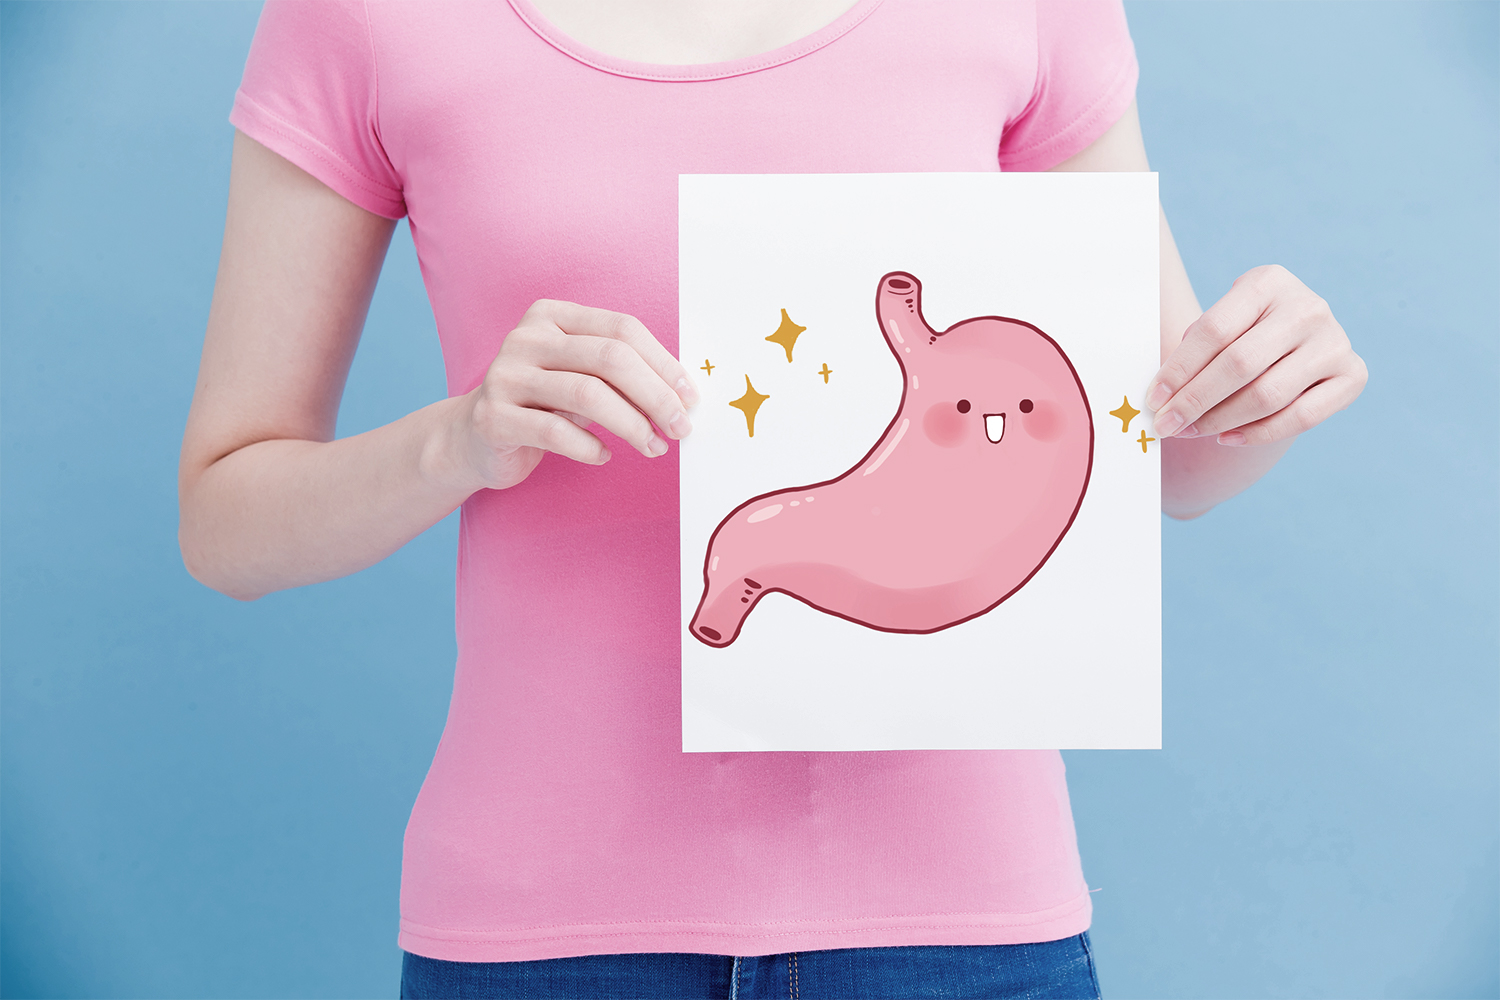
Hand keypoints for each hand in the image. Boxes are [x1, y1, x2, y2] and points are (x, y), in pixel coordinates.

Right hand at [453, 299, 698, 489]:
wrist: (473, 438)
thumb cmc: (542, 404)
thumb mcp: (581, 379)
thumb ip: (622, 378)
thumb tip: (681, 396)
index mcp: (552, 315)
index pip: (622, 329)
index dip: (663, 363)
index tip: (690, 398)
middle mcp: (526, 338)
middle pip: (610, 358)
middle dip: (655, 396)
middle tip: (680, 428)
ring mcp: (505, 375)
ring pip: (586, 394)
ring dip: (631, 425)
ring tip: (654, 447)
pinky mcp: (493, 417)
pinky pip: (555, 432)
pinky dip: (589, 447)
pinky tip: (604, 455)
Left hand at [1146, 265, 1366, 446]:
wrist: (1294, 340)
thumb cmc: (1243, 332)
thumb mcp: (1223, 320)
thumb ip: (1197, 344)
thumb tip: (1162, 394)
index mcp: (1269, 282)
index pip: (1214, 330)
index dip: (1179, 369)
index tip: (1154, 398)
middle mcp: (1308, 307)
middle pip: (1239, 364)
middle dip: (1195, 401)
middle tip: (1166, 425)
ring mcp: (1335, 341)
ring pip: (1268, 395)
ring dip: (1221, 420)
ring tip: (1191, 431)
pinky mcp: (1353, 374)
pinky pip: (1301, 417)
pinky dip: (1258, 434)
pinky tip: (1226, 439)